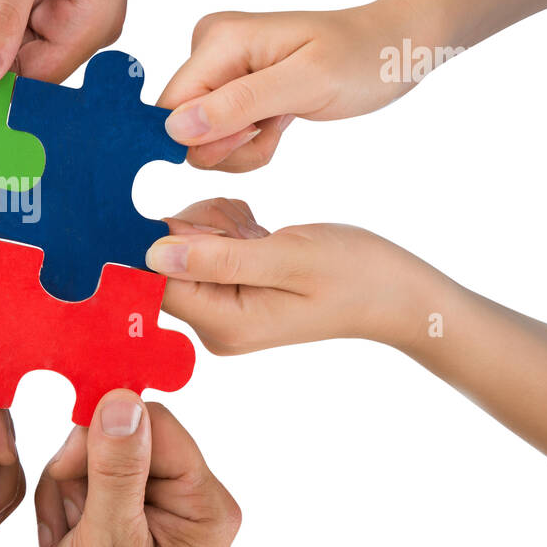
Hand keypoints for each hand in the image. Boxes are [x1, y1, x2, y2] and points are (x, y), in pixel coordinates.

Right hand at [31, 391, 238, 546]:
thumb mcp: (108, 542)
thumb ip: (117, 470)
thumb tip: (122, 400)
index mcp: (205, 506)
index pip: (156, 425)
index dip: (106, 436)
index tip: (71, 466)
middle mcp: (190, 499)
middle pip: (124, 435)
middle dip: (81, 470)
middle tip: (70, 517)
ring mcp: (159, 504)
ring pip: (98, 452)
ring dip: (67, 489)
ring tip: (66, 538)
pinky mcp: (130, 509)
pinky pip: (88, 474)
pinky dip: (64, 501)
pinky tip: (64, 539)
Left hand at [146, 197, 440, 353]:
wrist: (394, 290)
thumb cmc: (354, 274)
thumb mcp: (288, 257)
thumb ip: (219, 258)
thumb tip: (152, 256)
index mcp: (224, 324)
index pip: (157, 282)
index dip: (164, 240)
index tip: (209, 222)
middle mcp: (215, 324)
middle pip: (167, 261)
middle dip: (200, 228)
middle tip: (249, 229)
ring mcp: (222, 307)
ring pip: (184, 244)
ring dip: (216, 223)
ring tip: (260, 232)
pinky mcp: (231, 288)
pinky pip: (205, 244)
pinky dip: (228, 226)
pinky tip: (259, 233)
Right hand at [158, 0, 423, 171]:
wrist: (394, 45)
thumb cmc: (361, 58)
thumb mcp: (306, 83)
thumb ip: (239, 104)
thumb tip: (174, 128)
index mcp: (218, 39)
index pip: (171, 108)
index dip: (202, 138)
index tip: (254, 132)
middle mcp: (209, 48)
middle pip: (183, 127)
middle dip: (229, 146)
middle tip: (273, 129)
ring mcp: (220, 68)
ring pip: (201, 138)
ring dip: (243, 148)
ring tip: (282, 123)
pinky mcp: (232, 86)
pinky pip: (220, 135)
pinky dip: (251, 142)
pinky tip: (280, 122)